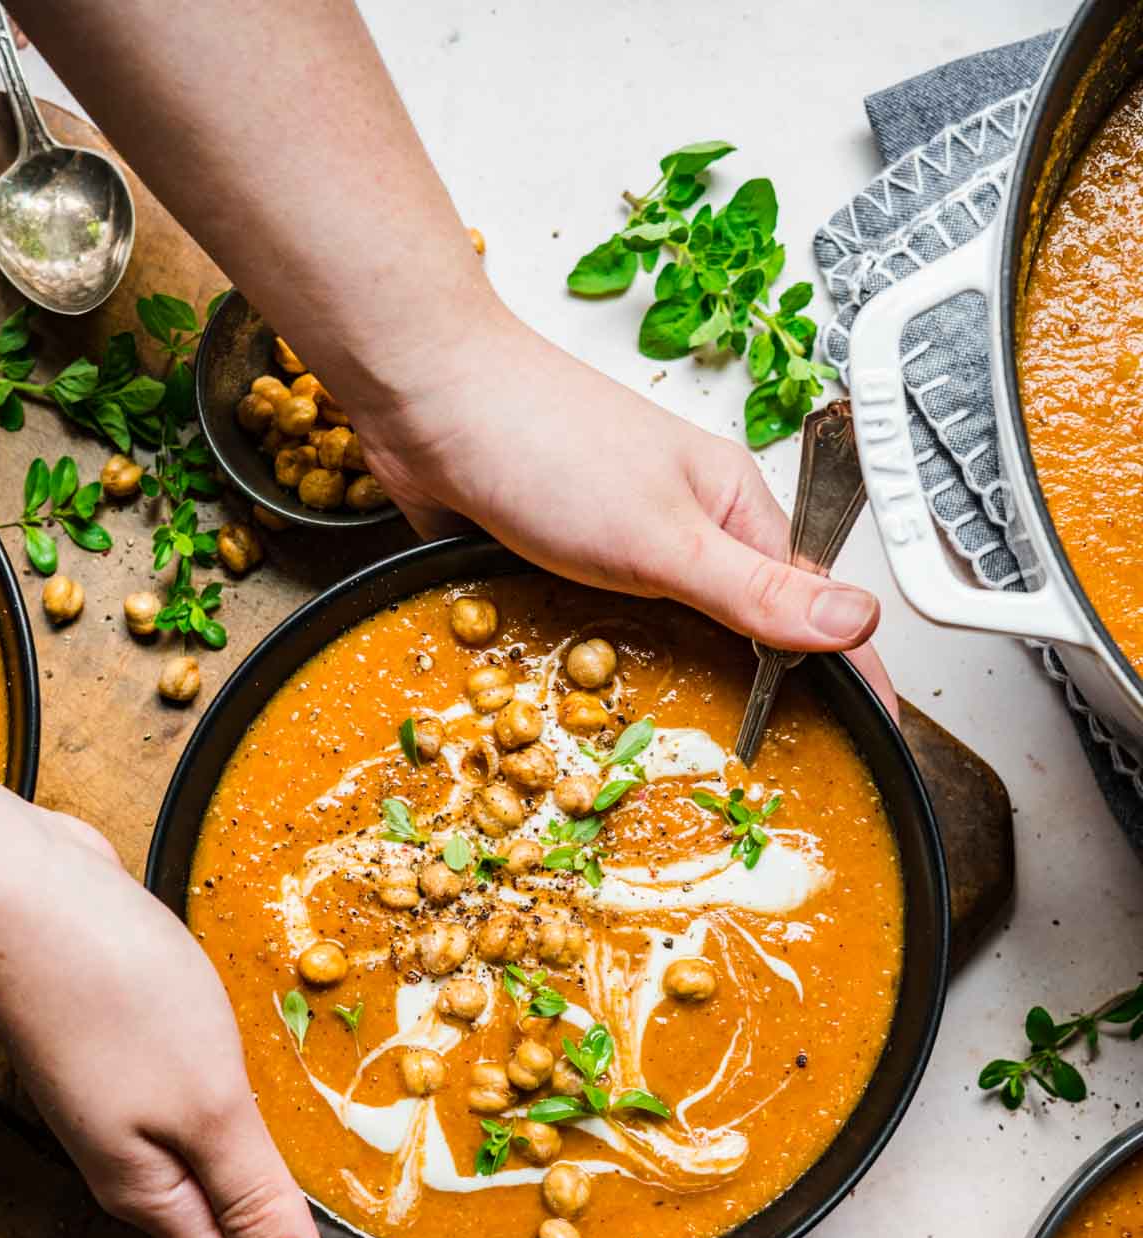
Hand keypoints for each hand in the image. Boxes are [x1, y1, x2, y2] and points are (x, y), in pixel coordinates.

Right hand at [0, 757, 327, 1237]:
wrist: (22, 892)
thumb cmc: (108, 993)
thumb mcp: (203, 1107)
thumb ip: (251, 1195)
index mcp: (150, 1191)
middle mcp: (133, 1158)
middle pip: (227, 1218)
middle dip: (297, 1227)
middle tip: (375, 1220)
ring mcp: (127, 1100)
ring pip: (213, 1156)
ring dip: (274, 1164)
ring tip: (342, 1156)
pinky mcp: (130, 1048)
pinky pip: (198, 1098)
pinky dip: (246, 1103)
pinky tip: (278, 1079)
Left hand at [353, 306, 895, 711]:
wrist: (427, 399)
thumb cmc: (545, 446)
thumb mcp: (666, 536)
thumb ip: (757, 591)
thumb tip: (860, 623)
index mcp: (734, 510)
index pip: (813, 607)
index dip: (851, 672)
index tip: (879, 737)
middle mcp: (687, 528)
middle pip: (748, 627)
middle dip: (770, 694)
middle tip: (789, 769)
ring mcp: (624, 546)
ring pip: (676, 634)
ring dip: (689, 686)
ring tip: (715, 759)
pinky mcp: (563, 563)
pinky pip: (607, 631)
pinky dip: (616, 671)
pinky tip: (612, 711)